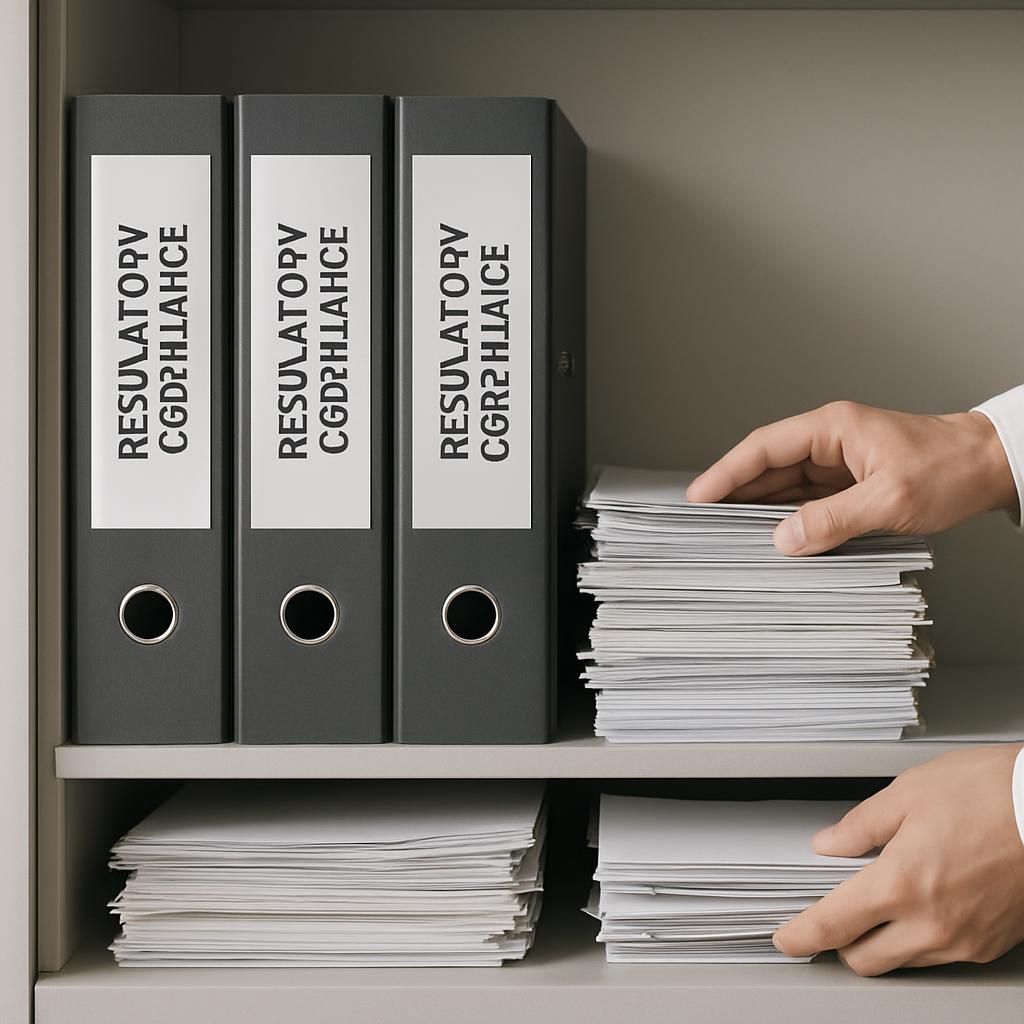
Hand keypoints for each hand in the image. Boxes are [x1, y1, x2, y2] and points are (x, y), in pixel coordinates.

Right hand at [686, 401, 1017, 554]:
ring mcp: (839, 461)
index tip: (699, 496)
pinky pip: (807, 499)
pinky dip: (789, 517)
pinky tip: (777, 537)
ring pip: (785, 485)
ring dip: (761, 509)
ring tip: (732, 534)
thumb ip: (832, 520)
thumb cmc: (951, 468)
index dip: (727, 472)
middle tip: (705, 523)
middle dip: (736, 494)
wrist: (992, 465)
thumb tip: (785, 539)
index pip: (764, 448)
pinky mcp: (850, 481)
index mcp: (833, 428)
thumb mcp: (890, 499)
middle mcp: (830, 440)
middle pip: (768, 467)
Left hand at [773, 745, 1023, 974]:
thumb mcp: (909, 793)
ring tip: (887, 897)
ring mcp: (964, 940)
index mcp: (901, 883)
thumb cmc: (992, 793)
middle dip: (841, 942)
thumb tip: (828, 844)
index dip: (801, 936)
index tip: (787, 938)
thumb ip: (861, 826)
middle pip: (864, 960)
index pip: (832, 925)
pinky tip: (924, 902)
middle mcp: (932, 924)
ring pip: (903, 961)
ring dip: (883, 941)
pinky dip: (921, 938)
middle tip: (836, 911)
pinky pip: (941, 956)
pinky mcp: (990, 945)